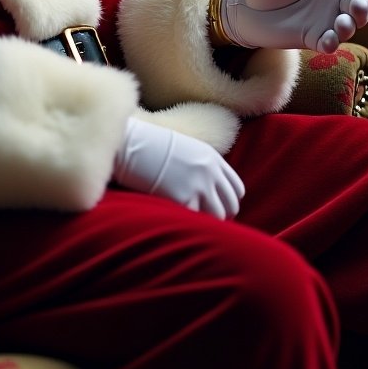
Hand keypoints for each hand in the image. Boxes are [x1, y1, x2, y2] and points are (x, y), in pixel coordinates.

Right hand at [113, 117, 244, 218]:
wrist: (131, 143)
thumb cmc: (150, 145)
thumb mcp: (184, 147)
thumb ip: (200, 164)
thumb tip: (204, 184)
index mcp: (212, 159)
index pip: (237, 188)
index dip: (230, 201)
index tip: (221, 207)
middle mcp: (210, 173)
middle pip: (231, 205)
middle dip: (223, 215)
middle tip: (210, 221)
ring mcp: (198, 186)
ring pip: (218, 216)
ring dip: (209, 223)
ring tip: (197, 225)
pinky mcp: (182, 198)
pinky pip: (196, 219)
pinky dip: (190, 223)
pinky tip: (181, 221)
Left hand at [220, 0, 367, 53]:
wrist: (248, 7)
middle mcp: (335, 1)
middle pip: (359, 5)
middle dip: (362, 8)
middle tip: (356, 6)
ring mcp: (326, 21)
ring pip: (348, 26)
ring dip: (348, 26)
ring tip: (341, 24)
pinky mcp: (314, 38)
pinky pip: (328, 43)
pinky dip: (330, 43)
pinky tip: (327, 41)